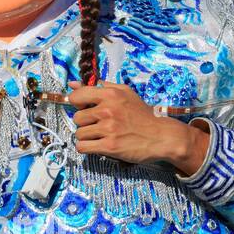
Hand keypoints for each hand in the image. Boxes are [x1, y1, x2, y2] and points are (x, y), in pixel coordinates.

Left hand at [68, 82, 208, 174]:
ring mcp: (108, 129)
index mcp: (110, 95)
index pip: (76, 97)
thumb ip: (100, 87)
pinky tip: (96, 145)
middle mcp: (107, 110)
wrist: (160, 136)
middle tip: (98, 126)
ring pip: (79, 134)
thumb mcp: (125, 93)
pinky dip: (86, 148)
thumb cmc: (142, 114)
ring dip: (87, 137)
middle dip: (85, 123)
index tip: (86, 108)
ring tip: (100, 136)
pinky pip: (83, 147)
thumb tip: (73, 85)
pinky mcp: (109, 146)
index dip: (77, 104)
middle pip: (77, 118)